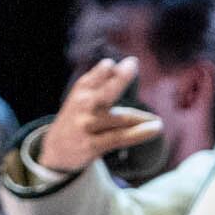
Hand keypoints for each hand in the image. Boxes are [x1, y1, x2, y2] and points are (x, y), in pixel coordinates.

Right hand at [36, 57, 164, 175]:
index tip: (130, 62)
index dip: (108, 70)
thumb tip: (120, 65)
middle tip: (134, 66)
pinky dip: (139, 133)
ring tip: (157, 122)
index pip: (95, 77)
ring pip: (119, 119)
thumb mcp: (81, 97)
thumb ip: (99, 81)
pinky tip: (156, 129)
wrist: (57, 151)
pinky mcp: (92, 145)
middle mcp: (83, 107)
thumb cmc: (77, 118)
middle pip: (105, 93)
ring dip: (141, 119)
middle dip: (120, 79)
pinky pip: (120, 137)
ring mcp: (88, 126)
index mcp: (81, 91)